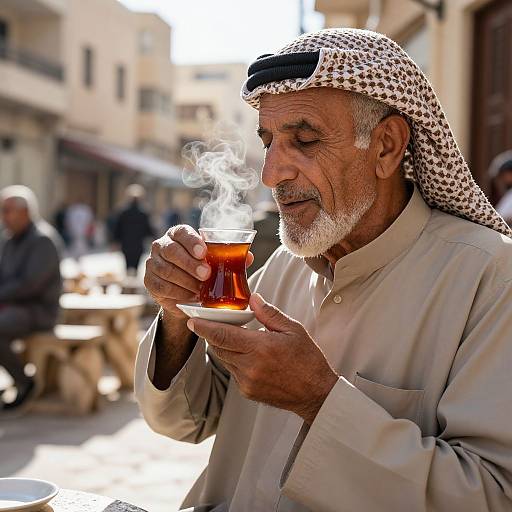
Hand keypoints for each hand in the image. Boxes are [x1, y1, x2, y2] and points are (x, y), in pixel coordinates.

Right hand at [144, 225, 253, 318]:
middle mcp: (161, 245)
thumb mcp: (216, 262)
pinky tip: (191, 297)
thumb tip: (248, 256)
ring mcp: (153, 263)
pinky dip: (178, 293)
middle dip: (190, 263)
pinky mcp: (149, 281)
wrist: (185, 292)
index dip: (191, 241)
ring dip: (186, 281)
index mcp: (178, 234)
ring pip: (167, 271)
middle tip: (206, 274)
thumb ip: (230, 257)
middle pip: (171, 251)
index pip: (182, 232)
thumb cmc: (202, 270)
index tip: (203, 252)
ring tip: (201, 289)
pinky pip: (162, 287)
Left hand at [187, 293, 337, 423]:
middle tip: (213, 322)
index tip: (192, 320)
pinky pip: (233, 371)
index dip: (204, 327)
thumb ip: (269, 314)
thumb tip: (253, 298)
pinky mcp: (247, 392)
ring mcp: (247, 382)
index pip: (222, 336)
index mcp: (260, 348)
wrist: (316, 394)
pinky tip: (247, 354)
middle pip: (219, 347)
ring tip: (235, 337)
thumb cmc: (308, 360)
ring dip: (225, 347)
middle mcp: (249, 367)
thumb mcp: (293, 330)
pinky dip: (234, 360)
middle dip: (214, 334)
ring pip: (225, 359)